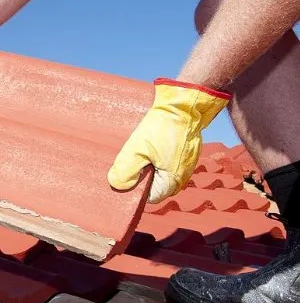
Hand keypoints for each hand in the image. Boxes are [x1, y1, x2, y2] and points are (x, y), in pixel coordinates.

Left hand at [108, 79, 230, 203]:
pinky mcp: (185, 151)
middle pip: (155, 185)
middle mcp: (182, 175)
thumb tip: (117, 185)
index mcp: (172, 180)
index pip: (149, 198)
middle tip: (128, 161)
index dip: (135, 189)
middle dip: (140, 176)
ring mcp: (185, 163)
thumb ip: (126, 170)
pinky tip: (147, 145)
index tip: (125, 176)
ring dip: (148, 164)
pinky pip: (167, 160)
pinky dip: (156, 156)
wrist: (184, 104)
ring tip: (137, 151)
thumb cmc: (163, 126)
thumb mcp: (138, 148)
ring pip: (160, 172)